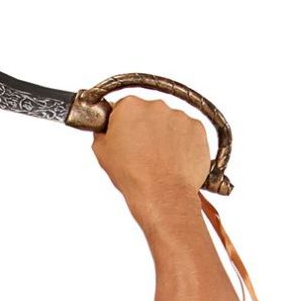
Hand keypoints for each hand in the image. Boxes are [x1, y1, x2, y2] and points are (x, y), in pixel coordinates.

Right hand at [91, 96, 210, 220]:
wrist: (162, 195)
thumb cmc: (134, 177)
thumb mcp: (103, 155)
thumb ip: (103, 133)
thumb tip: (106, 129)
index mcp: (130, 107)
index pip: (124, 108)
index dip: (123, 125)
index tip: (124, 138)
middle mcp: (156, 105)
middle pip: (148, 113)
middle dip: (145, 129)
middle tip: (141, 154)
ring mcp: (179, 115)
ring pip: (169, 123)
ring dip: (165, 137)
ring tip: (159, 162)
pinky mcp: (197, 128)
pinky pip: (188, 132)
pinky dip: (183, 144)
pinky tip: (174, 161)